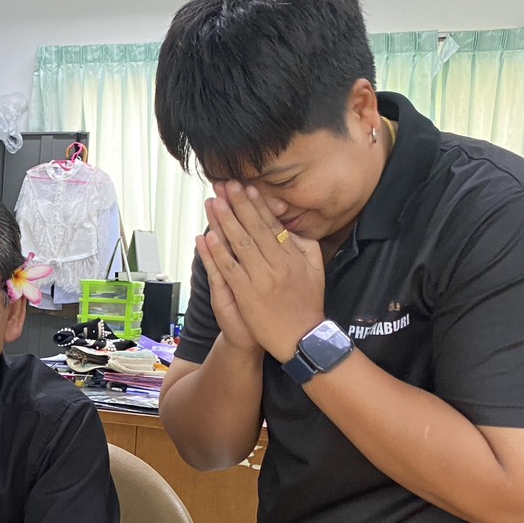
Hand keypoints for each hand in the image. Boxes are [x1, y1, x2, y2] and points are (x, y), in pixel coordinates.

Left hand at [200, 181, 326, 360]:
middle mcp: (277, 263)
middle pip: (254, 228)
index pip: (271, 224)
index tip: (247, 186)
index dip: (257, 204)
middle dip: (238, 204)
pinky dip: (218, 252)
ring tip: (213, 202)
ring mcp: (261, 278)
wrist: (301, 337)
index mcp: (292, 255)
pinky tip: (207, 237)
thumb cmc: (307, 303)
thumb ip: (305, 246)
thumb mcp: (316, 270)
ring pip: (240, 244)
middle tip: (225, 184)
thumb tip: (291, 227)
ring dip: (225, 221)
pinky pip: (229, 269)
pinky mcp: (247, 294)